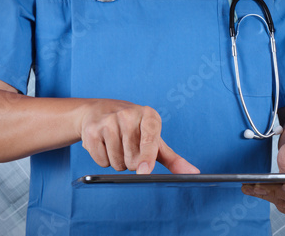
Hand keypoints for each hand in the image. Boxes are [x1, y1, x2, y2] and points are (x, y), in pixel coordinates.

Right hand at [80, 99, 199, 173]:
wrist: (100, 112)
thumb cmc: (134, 130)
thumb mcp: (155, 140)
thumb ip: (174, 159)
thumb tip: (193, 172)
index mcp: (149, 115)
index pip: (149, 138)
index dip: (146, 156)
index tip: (143, 171)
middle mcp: (128, 114)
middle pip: (132, 158)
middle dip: (132, 162)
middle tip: (129, 148)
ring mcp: (108, 121)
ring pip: (117, 162)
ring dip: (118, 162)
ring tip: (116, 145)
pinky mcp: (91, 131)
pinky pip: (101, 161)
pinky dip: (103, 160)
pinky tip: (104, 145)